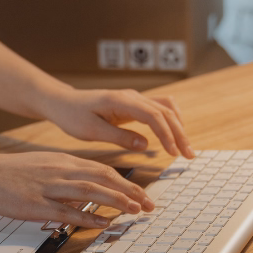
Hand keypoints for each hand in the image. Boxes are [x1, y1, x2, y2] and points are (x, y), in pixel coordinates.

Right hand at [0, 151, 154, 228]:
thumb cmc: (9, 172)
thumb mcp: (43, 166)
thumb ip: (66, 174)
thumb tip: (88, 186)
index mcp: (63, 161)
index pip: (103, 169)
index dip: (126, 182)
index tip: (142, 193)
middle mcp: (60, 171)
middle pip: (104, 178)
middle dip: (130, 191)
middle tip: (149, 205)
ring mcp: (48, 188)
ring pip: (91, 191)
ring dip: (117, 201)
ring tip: (135, 211)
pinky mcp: (36, 205)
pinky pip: (67, 211)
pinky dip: (88, 217)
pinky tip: (104, 223)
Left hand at [42, 88, 194, 158]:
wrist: (64, 102)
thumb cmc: (73, 116)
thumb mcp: (91, 131)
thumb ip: (119, 137)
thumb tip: (146, 145)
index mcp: (121, 101)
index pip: (154, 116)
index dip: (167, 135)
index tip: (174, 154)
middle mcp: (132, 96)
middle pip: (166, 112)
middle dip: (180, 134)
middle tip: (189, 156)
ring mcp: (134, 98)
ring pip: (166, 108)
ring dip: (179, 127)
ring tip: (185, 149)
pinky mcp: (134, 104)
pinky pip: (160, 108)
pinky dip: (171, 121)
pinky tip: (174, 135)